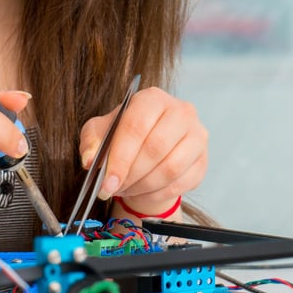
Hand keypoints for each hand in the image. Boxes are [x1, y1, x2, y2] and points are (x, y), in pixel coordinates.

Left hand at [80, 86, 207, 218]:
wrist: (151, 147)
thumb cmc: (125, 135)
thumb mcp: (101, 131)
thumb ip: (91, 141)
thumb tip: (89, 160)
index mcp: (153, 98)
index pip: (136, 126)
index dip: (120, 158)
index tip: (106, 182)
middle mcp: (181, 111)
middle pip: (156, 147)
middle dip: (131, 174)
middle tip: (113, 189)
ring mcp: (197, 135)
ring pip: (171, 168)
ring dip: (144, 186)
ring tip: (127, 190)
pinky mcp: (203, 160)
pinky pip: (181, 183)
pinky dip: (158, 194)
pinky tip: (143, 193)